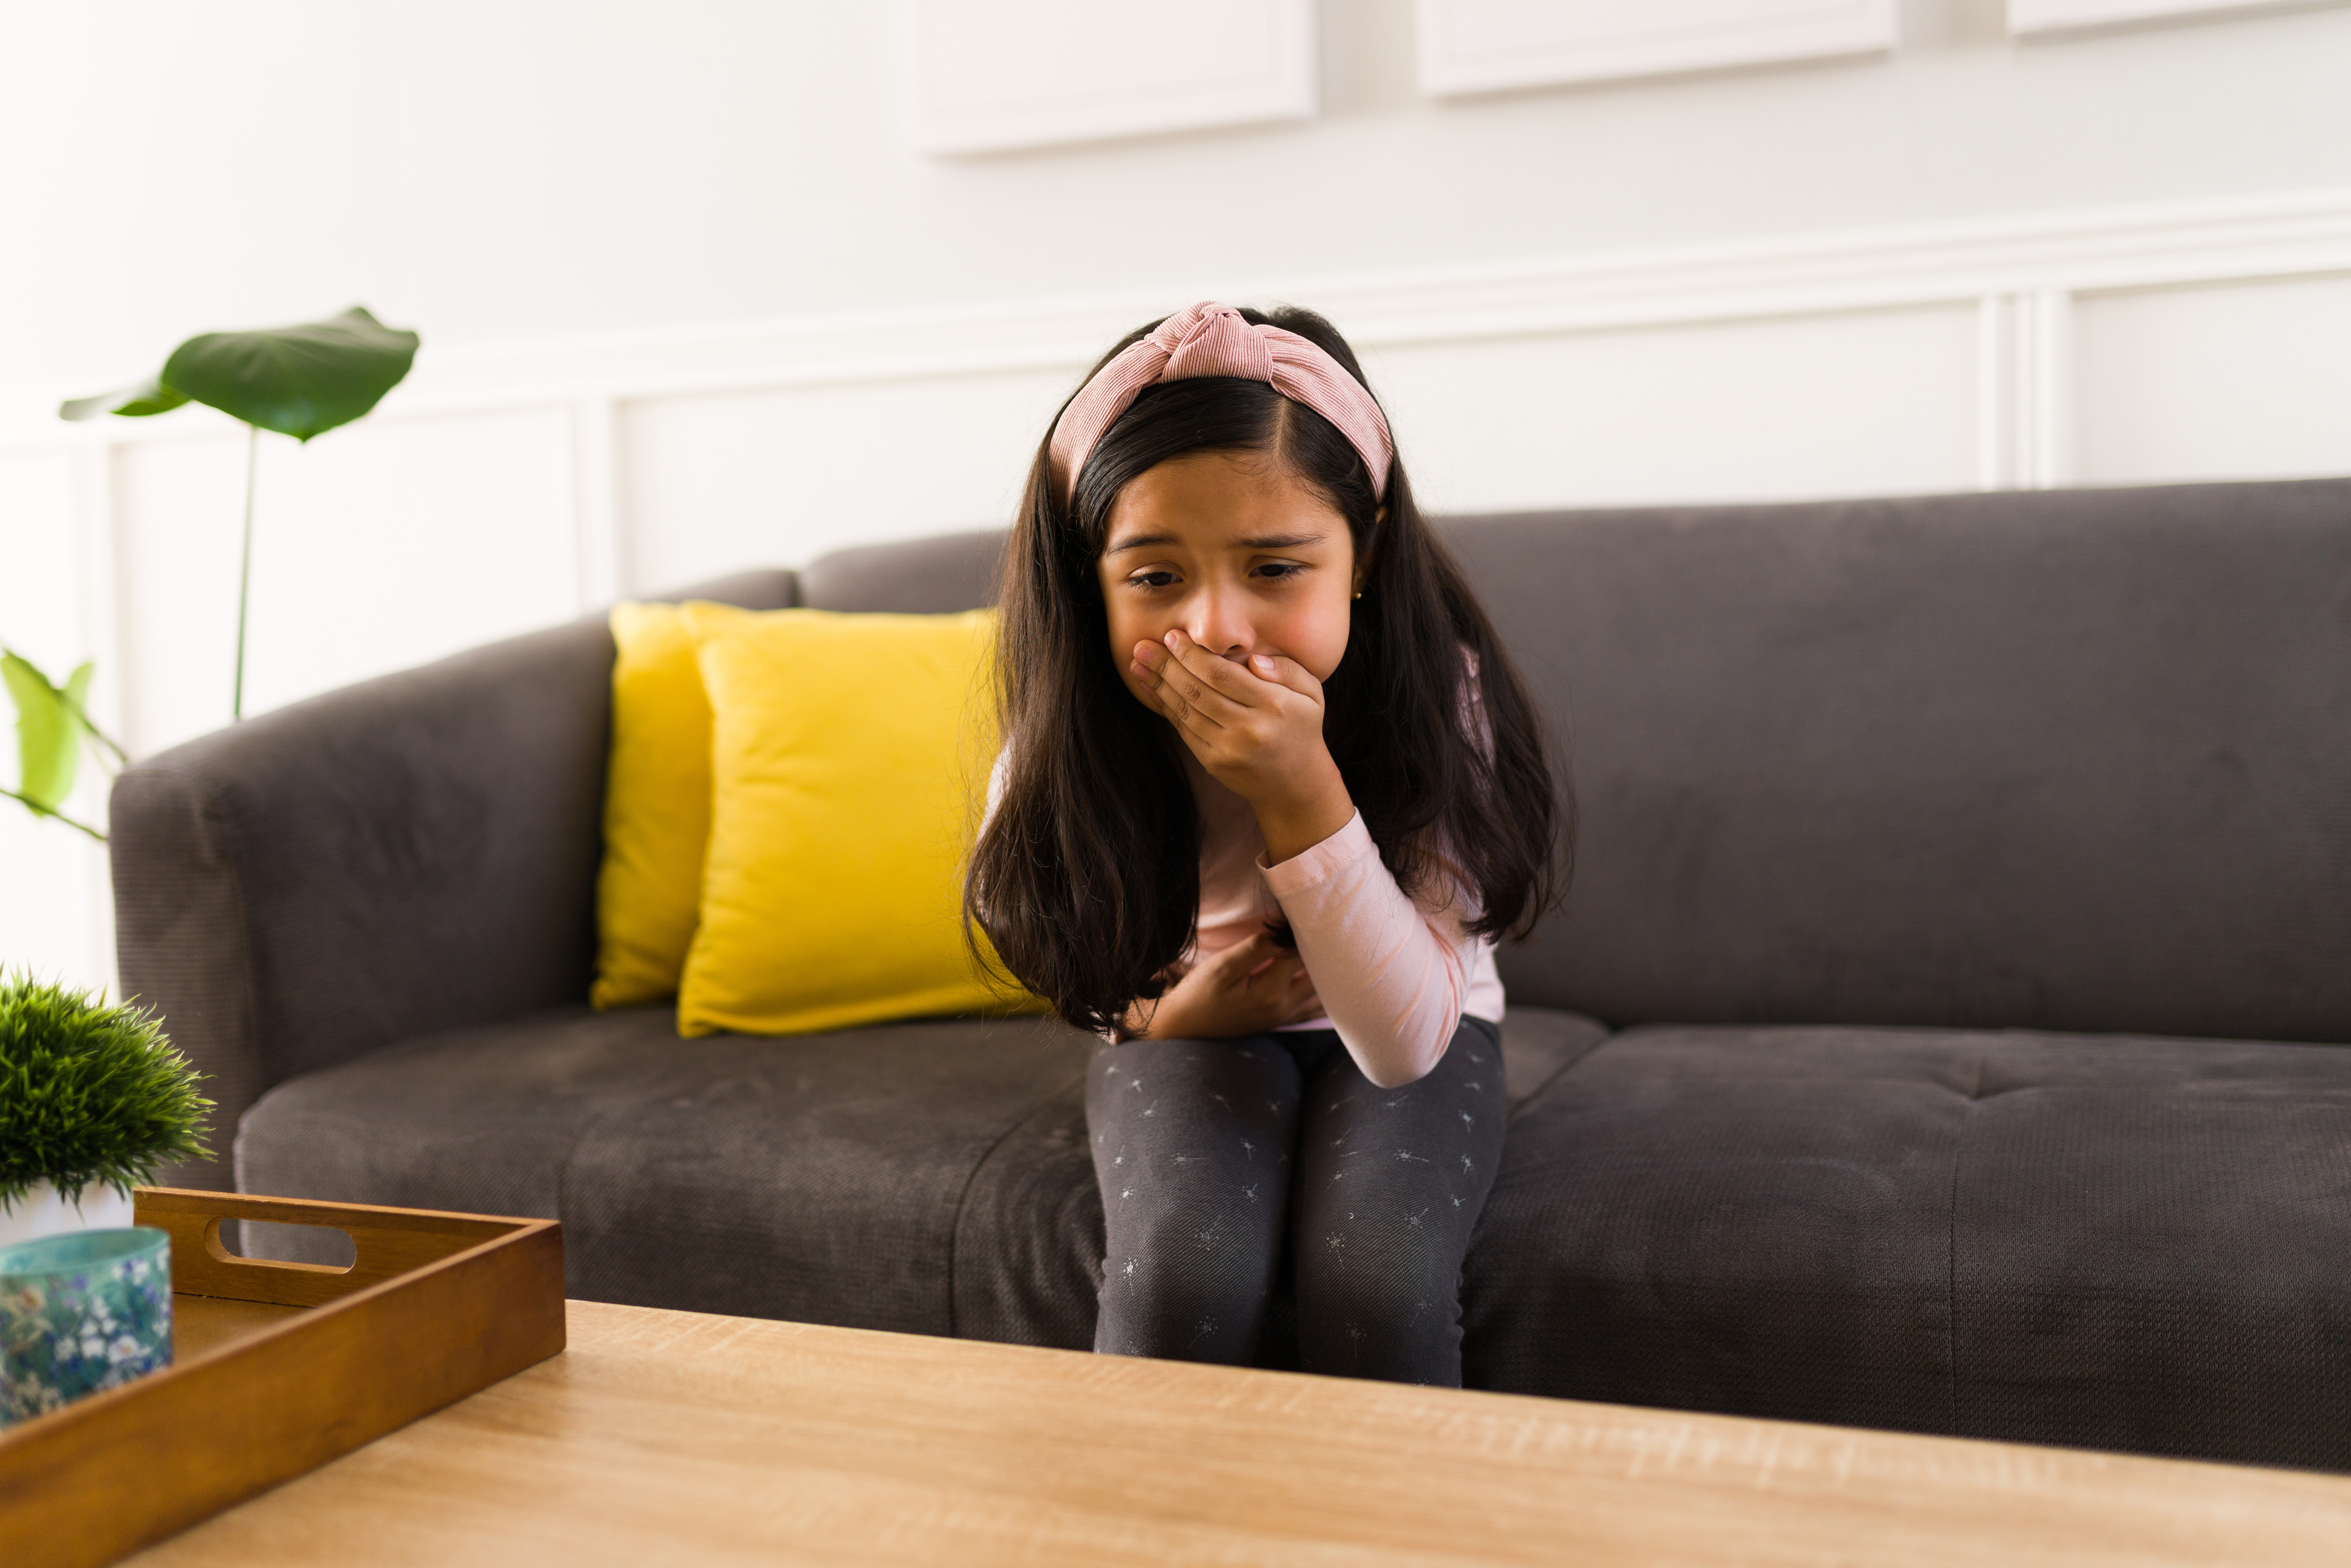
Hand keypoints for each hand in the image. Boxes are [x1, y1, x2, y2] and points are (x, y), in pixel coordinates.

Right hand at [1125, 931, 1319, 1039]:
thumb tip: (1285, 930)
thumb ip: (1257, 948)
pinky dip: (1312, 981)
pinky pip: (1308, 1000)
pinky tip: (1314, 967)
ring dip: (1318, 965)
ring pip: (1317, 988)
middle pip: (1318, 973)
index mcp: (1271, 992)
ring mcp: (1283, 1015)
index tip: (1299, 911)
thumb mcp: (1223, 966)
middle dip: (1318, 948)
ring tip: (1315, 940)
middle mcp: (1284, 1007)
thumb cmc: (1198, 994)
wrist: (1183, 1026)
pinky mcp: (1278, 1017)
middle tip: (1315, 923)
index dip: (1302, 931)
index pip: (1301, 954)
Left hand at [1131, 630, 1354, 862]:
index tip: (1172, 636)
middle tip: (1142, 646)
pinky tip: (1153, 689)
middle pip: (1198, 691)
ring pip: (1186, 710)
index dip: (1191, 654)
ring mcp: (1229, 749)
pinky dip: (1166, 707)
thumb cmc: (1301, 728)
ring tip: (1138, 664)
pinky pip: (1184, 729)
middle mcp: (1250, 729)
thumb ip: (1287, 669)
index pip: (1222, 675)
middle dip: (1166, 665)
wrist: (1295, 783)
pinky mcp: (1214, 762)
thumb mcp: (1311, 693)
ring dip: (1159, 685)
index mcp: (1274, 706)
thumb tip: (1253, 659)